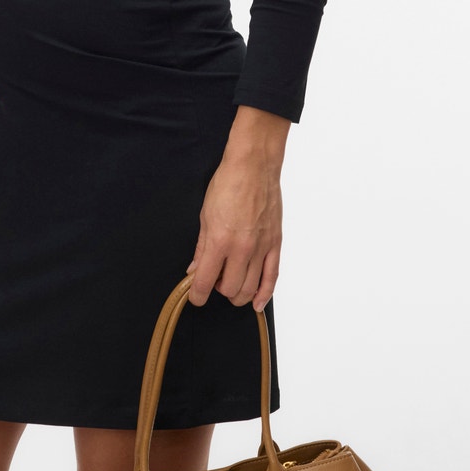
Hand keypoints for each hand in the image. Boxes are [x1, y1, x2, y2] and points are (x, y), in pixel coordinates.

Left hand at [184, 107, 285, 310]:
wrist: (254, 166)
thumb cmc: (228, 184)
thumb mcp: (205, 215)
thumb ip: (201, 247)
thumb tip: (194, 269)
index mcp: (219, 241)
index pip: (206, 281)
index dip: (197, 295)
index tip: (195, 297)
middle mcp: (242, 248)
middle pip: (230, 289)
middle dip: (218, 291)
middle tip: (213, 281)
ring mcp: (261, 247)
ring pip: (250, 288)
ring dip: (238, 294)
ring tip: (230, 287)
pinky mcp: (275, 244)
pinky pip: (272, 277)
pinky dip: (264, 295)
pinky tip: (256, 304)